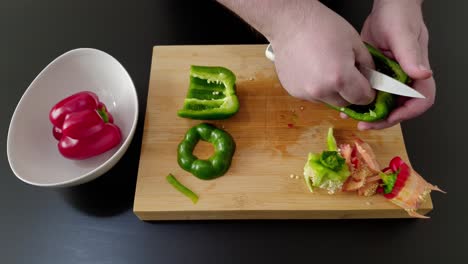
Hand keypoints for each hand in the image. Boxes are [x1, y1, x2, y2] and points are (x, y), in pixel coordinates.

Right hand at [269, 1, 375, 106]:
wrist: (290, 23)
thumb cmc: (321, 27)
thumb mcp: (354, 42)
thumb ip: (366, 65)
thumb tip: (370, 78)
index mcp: (340, 77)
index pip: (362, 98)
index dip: (368, 92)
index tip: (366, 85)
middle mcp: (321, 90)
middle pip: (344, 103)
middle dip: (349, 93)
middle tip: (346, 75)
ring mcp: (305, 93)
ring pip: (327, 100)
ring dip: (331, 91)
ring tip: (326, 69)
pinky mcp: (294, 91)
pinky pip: (311, 95)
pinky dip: (316, 87)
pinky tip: (312, 70)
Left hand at [357, 0, 434, 129]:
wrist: (386, 7)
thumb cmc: (400, 16)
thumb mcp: (403, 35)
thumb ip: (411, 55)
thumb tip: (423, 73)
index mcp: (418, 72)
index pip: (421, 101)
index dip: (406, 113)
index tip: (388, 117)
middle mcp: (406, 79)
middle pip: (400, 108)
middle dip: (383, 119)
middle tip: (365, 123)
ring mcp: (391, 79)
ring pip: (383, 104)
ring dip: (369, 113)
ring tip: (352, 116)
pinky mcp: (377, 76)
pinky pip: (371, 94)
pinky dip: (360, 101)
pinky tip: (346, 105)